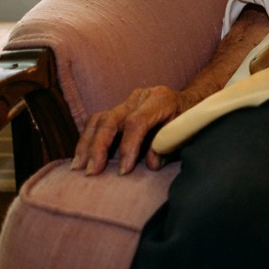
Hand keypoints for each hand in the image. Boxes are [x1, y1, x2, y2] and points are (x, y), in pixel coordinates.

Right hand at [71, 85, 186, 175]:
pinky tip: (80, 158)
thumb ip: (167, 146)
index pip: (137, 121)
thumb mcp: (185, 132)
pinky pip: (97, 122)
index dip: (129, 146)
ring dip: (86, 144)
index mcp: (160, 99)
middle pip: (111, 119)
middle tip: (92, 171)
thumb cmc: (189, 121)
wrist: (191, 103)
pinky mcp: (118, 109)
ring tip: (77, 167)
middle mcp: (140, 97)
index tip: (124, 170)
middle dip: (99, 147)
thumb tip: (150, 164)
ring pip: (99, 119)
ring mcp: (127, 102)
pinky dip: (87, 140)